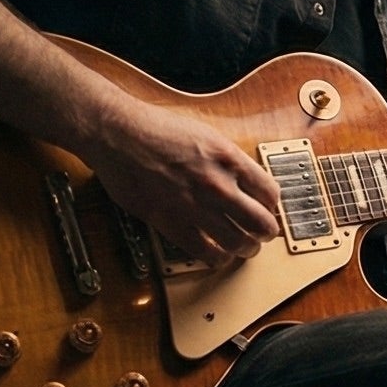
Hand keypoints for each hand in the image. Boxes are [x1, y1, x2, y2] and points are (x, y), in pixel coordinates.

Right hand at [78, 99, 281, 261]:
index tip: (266, 209)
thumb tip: (246, 182)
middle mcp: (216, 183)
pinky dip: (218, 257)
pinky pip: (206, 252)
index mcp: (228, 157)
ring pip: (239, 243)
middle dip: (265, 232)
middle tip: (262, 234)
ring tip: (244, 247)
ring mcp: (195, 205)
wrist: (116, 133)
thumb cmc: (154, 128)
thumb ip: (228, 160)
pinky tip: (218, 254)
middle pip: (262, 224)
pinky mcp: (171, 222)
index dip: (271, 206)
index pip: (270, 193)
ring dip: (246, 248)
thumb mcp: (205, 134)